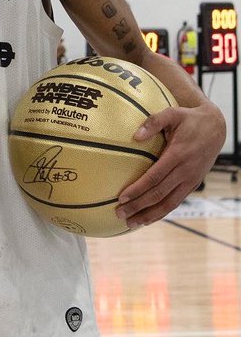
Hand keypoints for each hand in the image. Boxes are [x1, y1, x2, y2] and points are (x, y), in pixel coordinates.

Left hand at [116, 101, 225, 226]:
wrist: (217, 128)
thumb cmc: (190, 119)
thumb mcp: (173, 114)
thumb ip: (153, 122)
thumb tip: (135, 135)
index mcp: (178, 155)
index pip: (154, 177)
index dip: (138, 189)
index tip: (121, 197)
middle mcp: (185, 171)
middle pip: (159, 194)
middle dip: (139, 206)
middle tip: (120, 214)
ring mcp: (190, 180)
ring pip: (169, 203)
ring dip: (149, 214)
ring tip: (131, 223)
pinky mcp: (193, 184)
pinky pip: (176, 201)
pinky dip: (162, 212)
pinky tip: (148, 218)